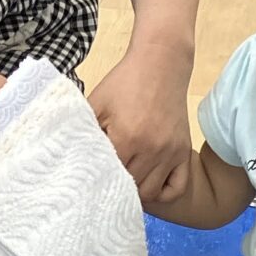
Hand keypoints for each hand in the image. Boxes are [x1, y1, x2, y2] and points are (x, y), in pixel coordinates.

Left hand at [89, 47, 194, 203]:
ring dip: (136, 191)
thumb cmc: (125, 82)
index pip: (109, 174)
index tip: (91, 176)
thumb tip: (72, 158)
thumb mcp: (97, 102)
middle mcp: (152, 149)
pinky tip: (150, 182)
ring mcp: (170, 152)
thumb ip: (84, 130)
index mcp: (127, 136)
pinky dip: (163, 192)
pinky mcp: (184, 151)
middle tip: (106, 180)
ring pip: (150, 192)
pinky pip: (176, 188)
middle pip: (129, 187)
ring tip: (125, 182)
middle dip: (115, 186)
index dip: (98, 177)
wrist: (161, 63)